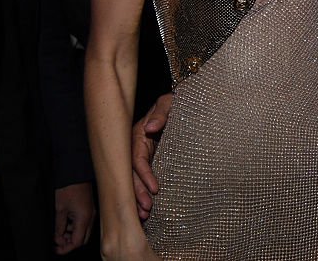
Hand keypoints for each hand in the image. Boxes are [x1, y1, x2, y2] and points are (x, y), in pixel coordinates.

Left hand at [53, 182, 94, 253]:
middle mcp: (91, 217)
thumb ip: (59, 227)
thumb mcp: (60, 210)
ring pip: (83, 232)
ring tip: (60, 232)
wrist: (76, 173)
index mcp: (84, 219)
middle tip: (58, 242)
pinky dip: (75, 227)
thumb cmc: (69, 188)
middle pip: (82, 239)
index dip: (66, 248)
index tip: (56, 249)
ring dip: (72, 235)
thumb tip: (58, 238)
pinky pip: (84, 224)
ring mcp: (91, 213)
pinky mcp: (89, 209)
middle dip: (70, 243)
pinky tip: (66, 224)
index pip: (77, 242)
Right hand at [132, 93, 172, 219]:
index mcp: (139, 134)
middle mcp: (138, 147)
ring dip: (138, 197)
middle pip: (132, 174)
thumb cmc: (176, 102)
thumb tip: (150, 128)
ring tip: (144, 215)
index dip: (144, 175)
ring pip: (136, 179)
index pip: (137, 159)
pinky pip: (145, 178)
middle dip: (137, 193)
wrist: (184, 104)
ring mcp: (144, 155)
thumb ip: (161, 113)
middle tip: (146, 211)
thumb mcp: (169, 102)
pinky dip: (145, 192)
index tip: (155, 189)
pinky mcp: (152, 160)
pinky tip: (148, 208)